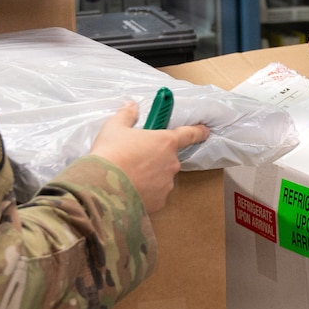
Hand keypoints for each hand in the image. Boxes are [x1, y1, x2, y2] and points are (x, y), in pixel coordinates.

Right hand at [88, 102, 209, 215]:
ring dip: (150, 177)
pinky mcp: (159, 202)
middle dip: (155, 158)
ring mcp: (167, 185)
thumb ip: (126, 115)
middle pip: (168, 159)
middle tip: (135, 159)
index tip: (205, 131)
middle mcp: (171, 163)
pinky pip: (154, 195)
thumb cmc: (111, 153)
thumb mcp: (114, 128)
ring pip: (161, 178)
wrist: (103, 187)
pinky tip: (129, 191)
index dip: (198, 132)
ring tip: (129, 177)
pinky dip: (145, 193)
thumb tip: (131, 106)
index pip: (188, 134)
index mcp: (165, 142)